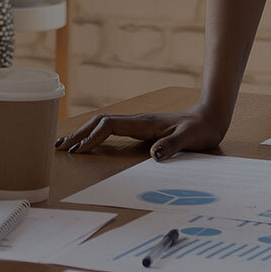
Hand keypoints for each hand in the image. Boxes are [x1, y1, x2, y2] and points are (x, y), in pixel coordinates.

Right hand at [55, 105, 228, 159]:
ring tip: (66, 144)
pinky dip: (96, 134)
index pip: (109, 126)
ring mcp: (138, 123)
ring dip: (84, 133)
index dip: (92, 137)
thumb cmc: (201, 129)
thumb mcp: (190, 139)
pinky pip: (112, 129)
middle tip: (59, 148)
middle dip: (79, 134)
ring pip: (104, 124)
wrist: (211, 116)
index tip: (78, 151)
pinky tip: (90, 142)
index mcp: (145, 123)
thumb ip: (173, 146)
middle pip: (100, 122)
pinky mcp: (141, 128)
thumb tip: (153, 155)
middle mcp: (138, 120)